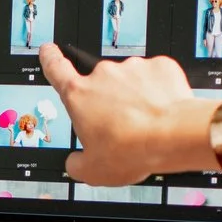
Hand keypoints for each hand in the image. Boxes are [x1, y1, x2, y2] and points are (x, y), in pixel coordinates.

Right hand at [38, 44, 213, 187]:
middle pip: (101, 86)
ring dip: (135, 98)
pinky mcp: (159, 66)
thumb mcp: (92, 170)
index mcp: (79, 96)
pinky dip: (158, 92)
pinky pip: (155, 77)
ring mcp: (133, 68)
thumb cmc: (132, 149)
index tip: (49, 51)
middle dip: (110, 103)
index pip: (56, 69)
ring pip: (130, 82)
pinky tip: (161, 111)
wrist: (173, 136)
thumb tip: (76, 163)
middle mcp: (104, 75)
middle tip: (121, 126)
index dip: (51, 59)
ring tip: (145, 123)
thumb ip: (76, 163)